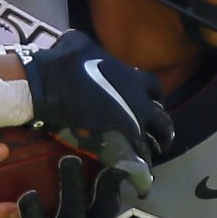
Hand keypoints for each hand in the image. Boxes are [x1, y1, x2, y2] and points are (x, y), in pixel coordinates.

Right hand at [22, 30, 171, 186]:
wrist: (53, 82)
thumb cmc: (66, 60)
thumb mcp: (83, 44)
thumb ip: (94, 51)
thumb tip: (83, 46)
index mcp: (133, 78)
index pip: (154, 88)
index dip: (153, 97)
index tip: (149, 104)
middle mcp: (139, 100)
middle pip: (163, 118)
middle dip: (162, 128)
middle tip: (158, 136)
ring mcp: (132, 121)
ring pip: (156, 138)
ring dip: (156, 146)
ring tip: (152, 156)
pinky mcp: (119, 139)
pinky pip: (139, 155)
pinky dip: (141, 164)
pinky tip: (140, 173)